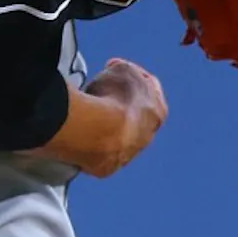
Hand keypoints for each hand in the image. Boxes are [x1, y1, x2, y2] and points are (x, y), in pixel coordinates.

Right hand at [32, 58, 167, 177]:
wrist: (94, 133)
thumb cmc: (112, 96)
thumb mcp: (122, 69)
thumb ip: (124, 70)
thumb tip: (117, 71)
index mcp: (158, 111)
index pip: (148, 89)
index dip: (130, 76)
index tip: (112, 69)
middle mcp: (147, 136)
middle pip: (133, 116)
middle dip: (117, 104)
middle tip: (97, 93)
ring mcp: (127, 155)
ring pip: (115, 137)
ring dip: (103, 126)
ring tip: (84, 113)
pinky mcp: (107, 167)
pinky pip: (98, 152)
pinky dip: (90, 142)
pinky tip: (79, 132)